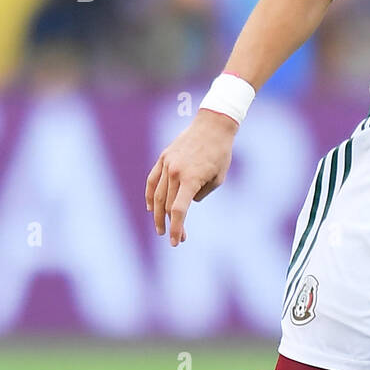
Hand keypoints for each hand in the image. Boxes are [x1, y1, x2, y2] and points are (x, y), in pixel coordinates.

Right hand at [145, 111, 236, 245]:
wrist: (213, 126)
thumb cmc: (220, 154)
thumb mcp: (217, 179)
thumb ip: (200, 194)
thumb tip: (187, 202)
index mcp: (190, 179)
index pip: (179, 210)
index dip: (177, 228)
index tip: (176, 242)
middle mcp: (175, 172)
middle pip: (168, 205)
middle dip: (173, 225)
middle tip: (179, 238)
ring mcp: (167, 164)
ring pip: (157, 195)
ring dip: (158, 215)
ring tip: (161, 228)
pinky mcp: (163, 158)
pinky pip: (152, 180)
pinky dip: (149, 195)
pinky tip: (150, 208)